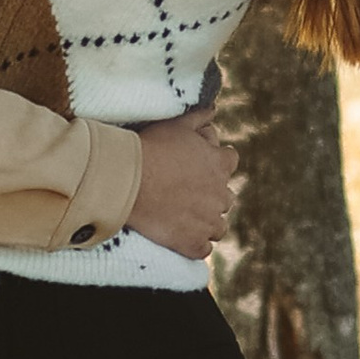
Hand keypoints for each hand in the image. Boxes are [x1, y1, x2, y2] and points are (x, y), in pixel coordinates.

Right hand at [129, 110, 235, 258]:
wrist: (129, 181)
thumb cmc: (152, 149)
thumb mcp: (177, 125)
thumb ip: (199, 117)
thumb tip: (213, 109)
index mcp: (219, 165)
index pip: (230, 162)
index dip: (216, 165)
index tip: (201, 167)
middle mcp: (220, 195)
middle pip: (226, 198)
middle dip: (212, 196)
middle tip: (188, 194)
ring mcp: (209, 222)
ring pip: (219, 227)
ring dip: (207, 223)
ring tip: (185, 219)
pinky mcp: (193, 243)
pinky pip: (204, 249)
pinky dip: (196, 245)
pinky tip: (182, 238)